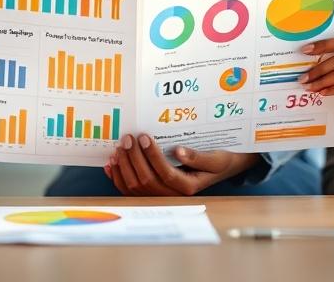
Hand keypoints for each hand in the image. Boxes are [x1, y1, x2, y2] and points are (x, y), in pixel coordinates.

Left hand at [105, 134, 258, 195]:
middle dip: (134, 158)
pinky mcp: (153, 193)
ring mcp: (161, 196)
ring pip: (136, 186)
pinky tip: (112, 163)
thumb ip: (198, 157)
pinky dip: (119, 177)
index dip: (152, 155)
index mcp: (188, 187)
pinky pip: (131, 190)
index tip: (143, 136)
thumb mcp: (216, 158)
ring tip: (120, 146)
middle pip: (147, 180)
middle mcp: (173, 195)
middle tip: (128, 138)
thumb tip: (179, 152)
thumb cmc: (220, 162)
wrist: (220, 169)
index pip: (165, 173)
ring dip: (124, 166)